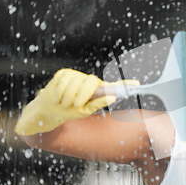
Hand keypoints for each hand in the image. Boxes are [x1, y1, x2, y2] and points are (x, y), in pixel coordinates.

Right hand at [14, 68, 139, 135]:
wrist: (48, 110)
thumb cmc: (69, 111)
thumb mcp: (84, 111)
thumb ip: (97, 103)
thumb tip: (113, 96)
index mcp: (96, 91)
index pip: (113, 85)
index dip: (125, 85)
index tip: (137, 85)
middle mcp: (89, 81)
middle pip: (91, 81)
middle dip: (82, 94)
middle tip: (75, 104)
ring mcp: (76, 75)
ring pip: (75, 82)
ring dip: (68, 96)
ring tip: (64, 103)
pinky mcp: (64, 73)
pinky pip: (63, 80)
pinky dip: (59, 92)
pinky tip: (57, 97)